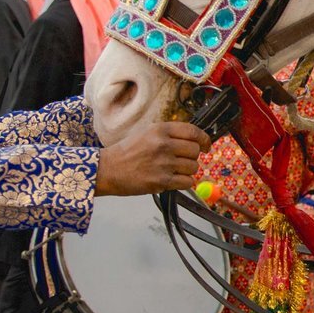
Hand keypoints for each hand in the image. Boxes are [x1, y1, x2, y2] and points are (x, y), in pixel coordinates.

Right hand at [96, 122, 210, 195]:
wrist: (108, 169)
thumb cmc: (126, 152)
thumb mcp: (146, 133)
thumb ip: (169, 134)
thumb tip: (194, 139)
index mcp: (160, 130)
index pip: (193, 132)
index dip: (204, 139)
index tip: (206, 145)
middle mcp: (164, 145)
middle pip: (195, 151)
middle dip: (192, 157)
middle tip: (182, 160)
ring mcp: (164, 163)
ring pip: (193, 167)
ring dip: (188, 170)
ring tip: (174, 170)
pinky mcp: (162, 181)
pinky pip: (187, 182)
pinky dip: (184, 182)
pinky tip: (173, 180)